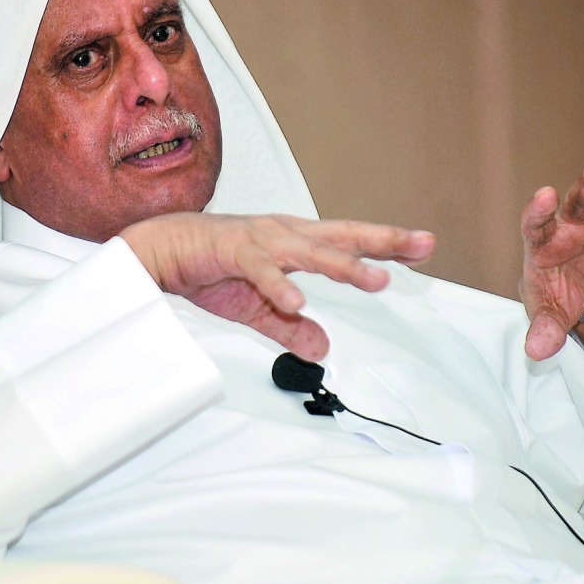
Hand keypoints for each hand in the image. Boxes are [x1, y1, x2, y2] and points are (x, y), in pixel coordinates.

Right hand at [120, 213, 434, 360]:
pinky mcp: (232, 249)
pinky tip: (299, 302)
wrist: (158, 250)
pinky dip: (280, 286)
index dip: (386, 242)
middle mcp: (285, 234)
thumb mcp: (258, 307)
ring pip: (311, 251)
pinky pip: (261, 270)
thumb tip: (322, 349)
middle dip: (384, 239)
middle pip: (343, 235)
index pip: (348, 241)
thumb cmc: (209, 267)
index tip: (425, 246)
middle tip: (422, 244)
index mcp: (294, 242)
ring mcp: (261, 239)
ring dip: (345, 265)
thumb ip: (291, 327)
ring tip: (376, 280)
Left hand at [519, 152, 583, 361]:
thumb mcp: (549, 313)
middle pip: (580, 199)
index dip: (539, 210)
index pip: (537, 223)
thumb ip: (545, 328)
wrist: (581, 287)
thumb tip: (538, 351)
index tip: (544, 197)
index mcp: (545, 242)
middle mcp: (574, 222)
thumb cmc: (557, 292)